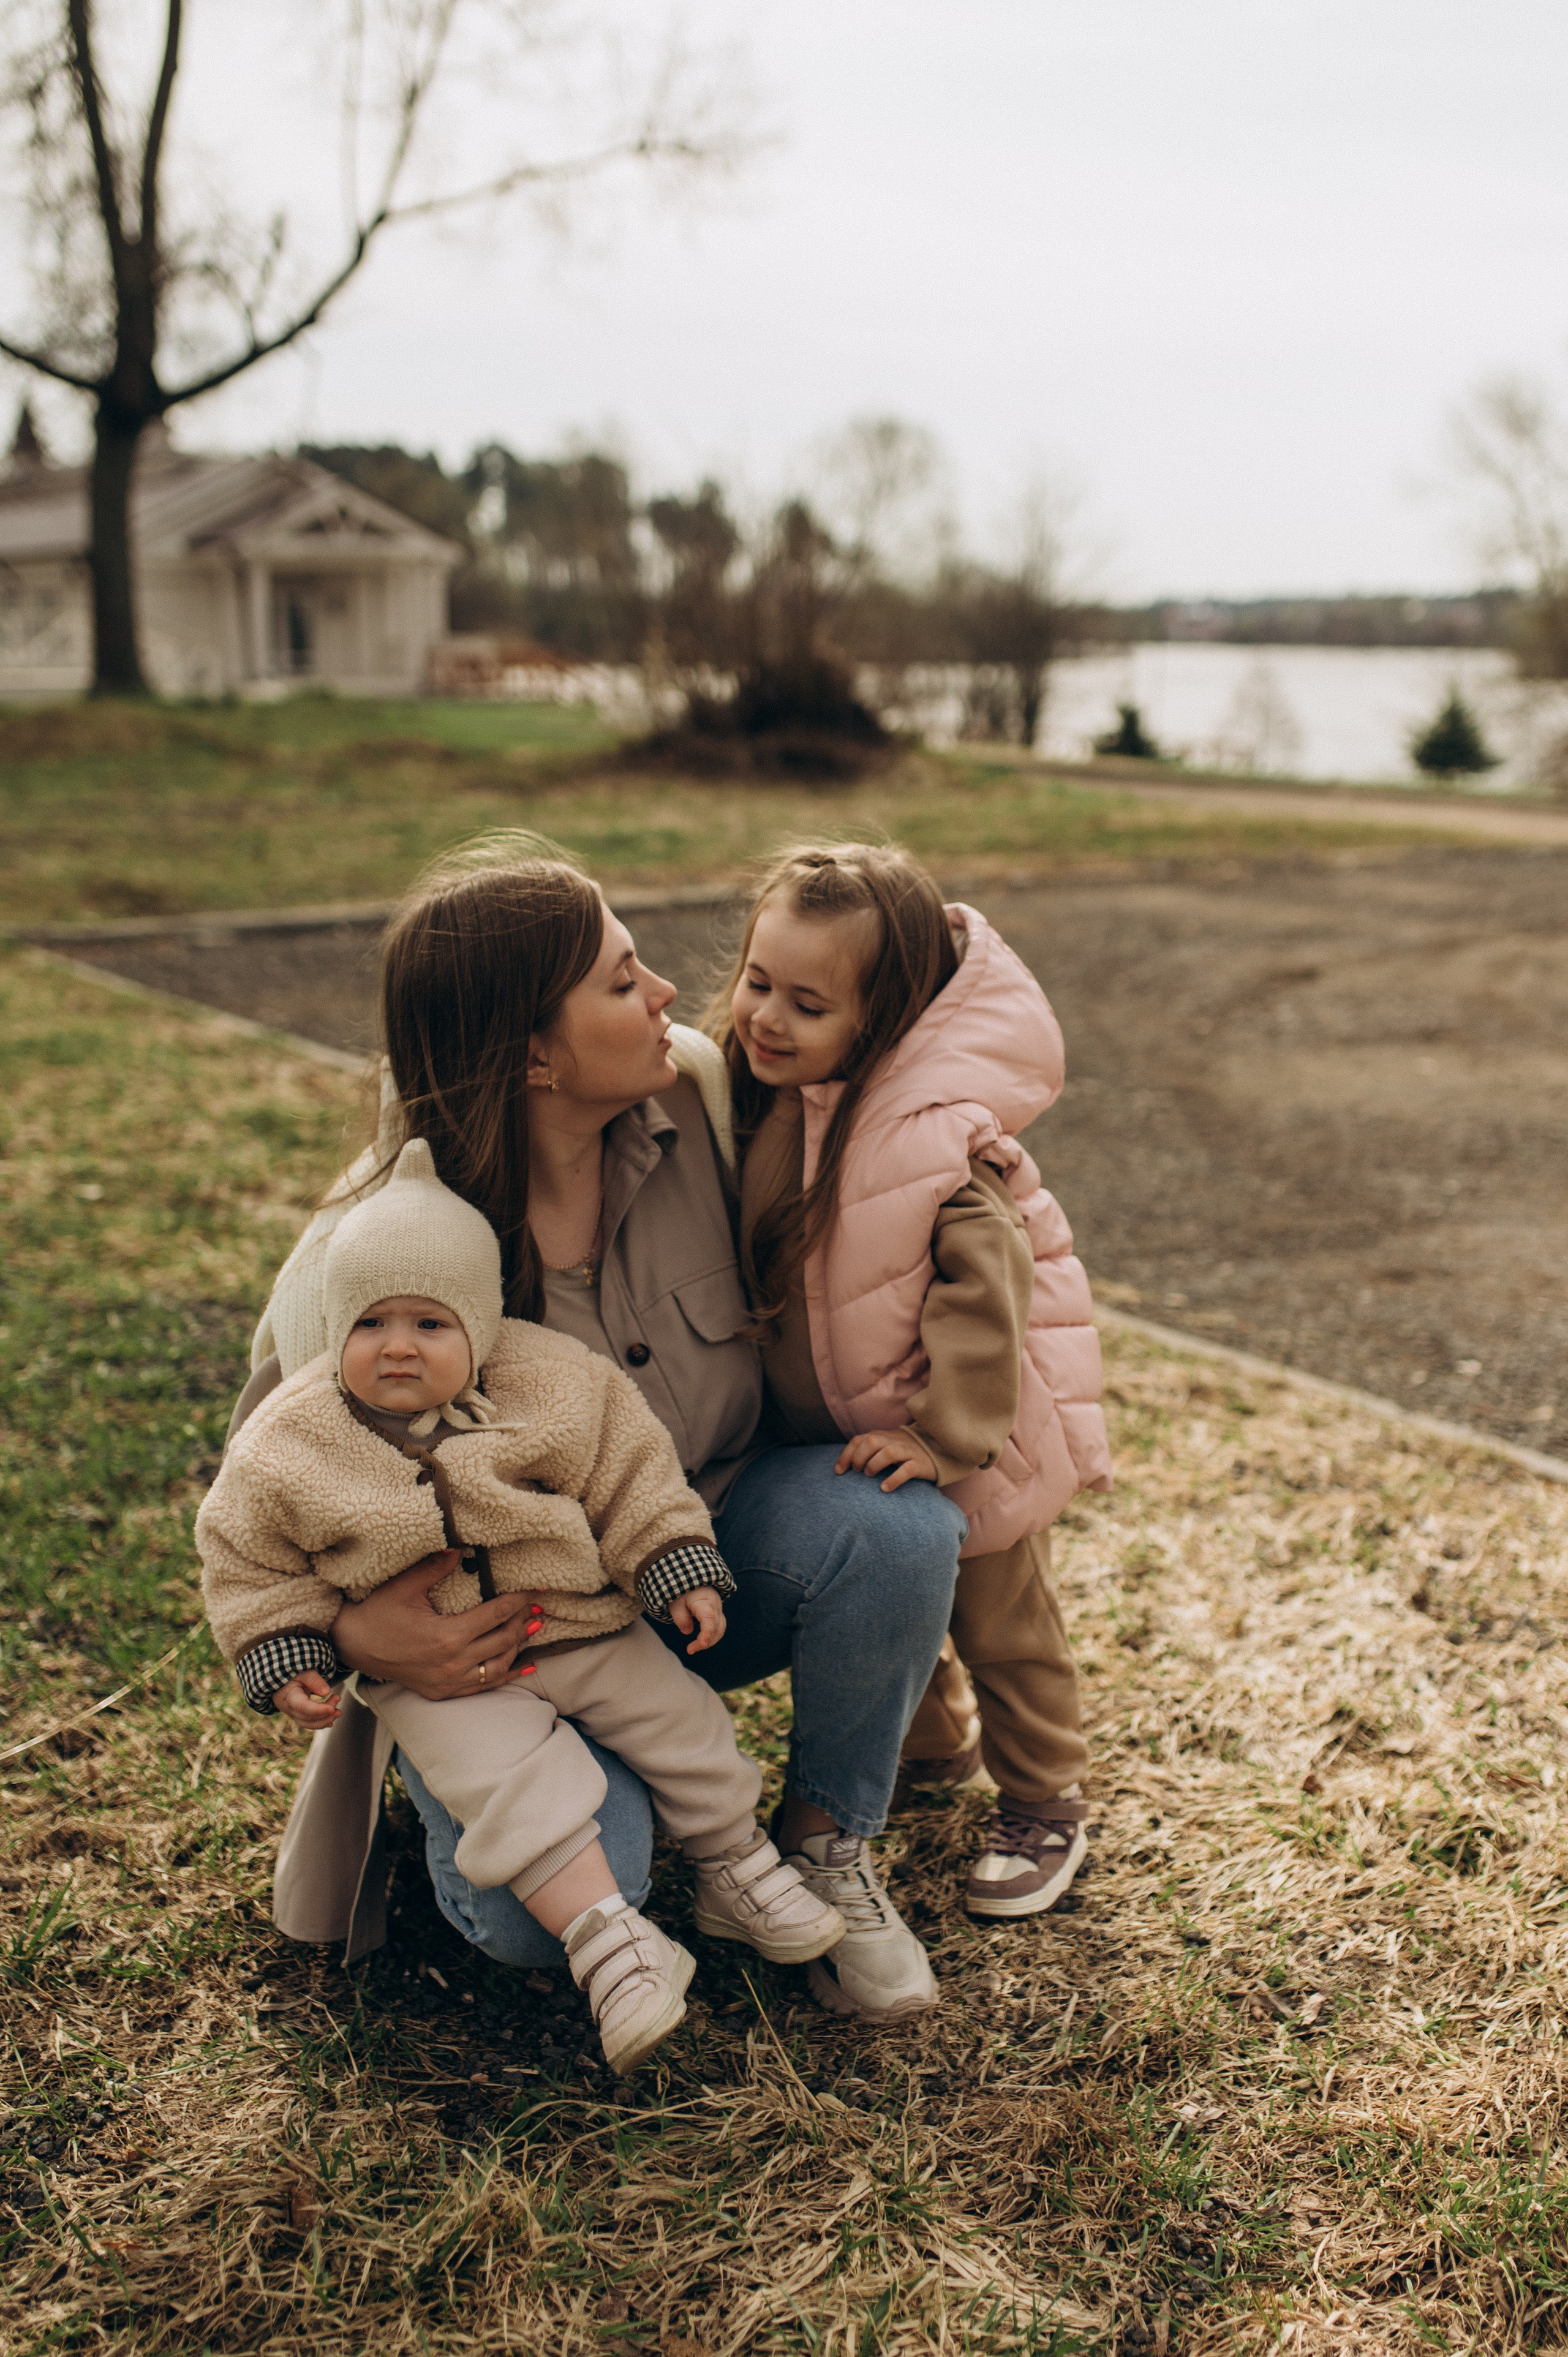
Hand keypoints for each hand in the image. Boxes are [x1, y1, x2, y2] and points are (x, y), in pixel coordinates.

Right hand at [274, 1671, 340, 1728]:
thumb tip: (327, 1692)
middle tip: (338, 1698)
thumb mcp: (304, 1672)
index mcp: (288, 1696)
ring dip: (325, 1720)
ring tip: (338, 1712)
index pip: (303, 1707)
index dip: (318, 1710)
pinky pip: (309, 1723)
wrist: (282, 1680)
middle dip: (326, 1712)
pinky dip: (321, 1722)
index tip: (332, 1708)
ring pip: (309, 1724)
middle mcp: (289, 1709)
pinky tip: (331, 1719)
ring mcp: (292, 1714)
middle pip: (308, 1717)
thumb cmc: (293, 1674)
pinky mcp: (297, 1716)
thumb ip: (314, 1680)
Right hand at [331, 1551, 531, 1699]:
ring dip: (517, 1648)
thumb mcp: (405, 1586)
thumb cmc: (378, 1613)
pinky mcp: (442, 1691)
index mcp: (447, 1635)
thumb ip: (435, 1567)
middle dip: (522, 1622)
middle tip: (538, 1608)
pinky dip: (506, 1676)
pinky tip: (524, 1667)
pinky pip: (482, 1687)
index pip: (496, 1614)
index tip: (536, 1590)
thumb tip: (459, 1549)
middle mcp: (453, 1662)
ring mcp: (448, 1681)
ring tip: (531, 1629)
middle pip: (502, 1640)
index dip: (519, 1600)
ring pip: (497, 1666)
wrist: (353, 1647)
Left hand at [669, 1585, 725, 1654]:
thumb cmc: (682, 1591)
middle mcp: (715, 1605)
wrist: (692, 1579)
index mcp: (704, 1600)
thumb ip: (680, 1617)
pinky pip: (719, 1627)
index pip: (709, 1619)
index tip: (702, 1644)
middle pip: (716, 1627)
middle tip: (690, 1650)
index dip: (707, 1633)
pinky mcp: (717, 1614)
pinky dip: (711, 1636)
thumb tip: (688, 1631)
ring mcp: (718, 1609)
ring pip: (720, 1629)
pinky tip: (700, 1642)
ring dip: (709, 1641)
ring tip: (693, 1648)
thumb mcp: (675, 1603)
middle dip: (705, 1642)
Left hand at [834, 1428, 939, 1493]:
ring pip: (888, 1452)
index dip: (846, 1455)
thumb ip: (867, 1450)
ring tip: (869, 1476)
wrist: (936, 1449)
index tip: (838, 1471)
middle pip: (872, 1442)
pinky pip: (907, 1470)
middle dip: (859, 1457)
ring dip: (874, 1464)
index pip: (859, 1440)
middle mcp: (894, 1441)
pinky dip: (894, 1479)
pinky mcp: (920, 1464)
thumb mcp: (884, 1446)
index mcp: (882, 1436)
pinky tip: (884, 1488)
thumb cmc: (902, 1452)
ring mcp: (908, 1452)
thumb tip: (844, 1465)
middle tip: (858, 1471)